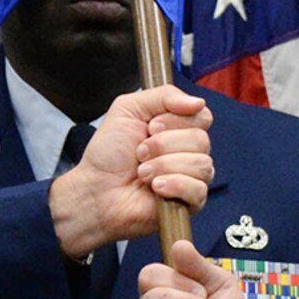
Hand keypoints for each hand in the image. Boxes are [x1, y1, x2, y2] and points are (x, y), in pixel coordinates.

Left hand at [49, 87, 212, 257]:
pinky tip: (155, 188)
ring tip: (142, 173)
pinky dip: (174, 185)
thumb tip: (198, 102)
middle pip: (201, 140)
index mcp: (178, 128)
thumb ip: (163, 95)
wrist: (95, 190)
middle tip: (139, 153)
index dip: (176, 120)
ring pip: (201, 164)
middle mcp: (188, 151)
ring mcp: (191, 177)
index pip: (202, 116)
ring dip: (163, 165)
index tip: (151, 127)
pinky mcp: (189, 203)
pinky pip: (199, 189)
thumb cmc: (108, 154)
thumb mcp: (127, 109)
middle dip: (163, 145)